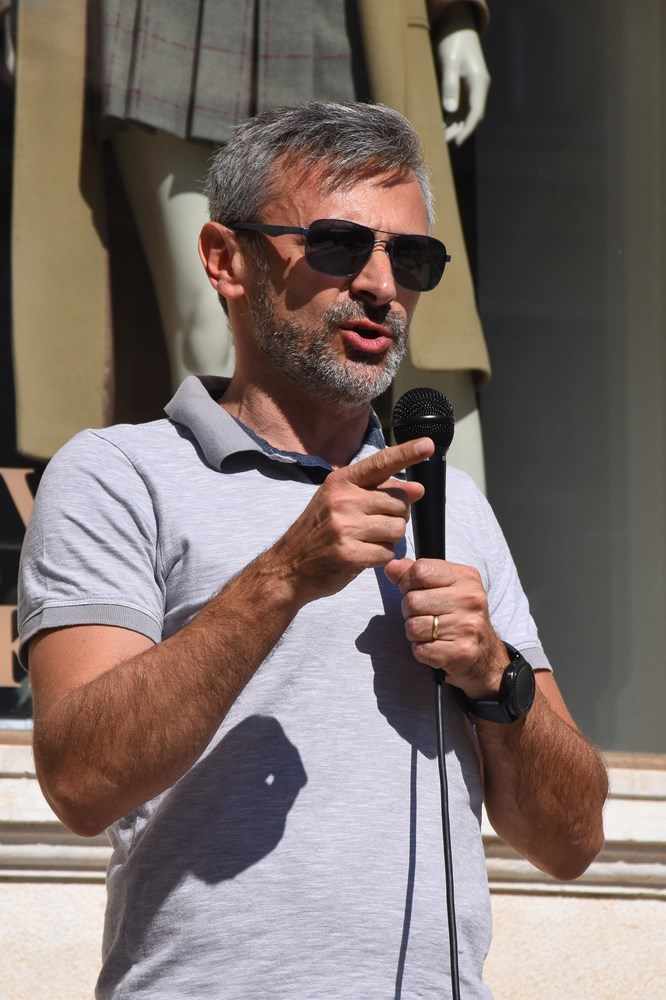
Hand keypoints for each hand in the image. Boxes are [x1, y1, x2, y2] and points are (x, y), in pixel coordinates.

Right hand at [273, 439, 432, 603]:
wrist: (288, 566)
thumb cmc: (320, 532)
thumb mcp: (342, 502)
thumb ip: (379, 492)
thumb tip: (418, 488)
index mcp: (341, 482)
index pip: (380, 463)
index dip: (407, 453)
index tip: (428, 444)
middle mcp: (342, 500)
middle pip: (400, 502)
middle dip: (396, 516)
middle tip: (374, 525)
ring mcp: (344, 527)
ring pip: (397, 528)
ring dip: (389, 539)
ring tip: (366, 541)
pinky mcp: (349, 554)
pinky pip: (388, 553)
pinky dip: (381, 557)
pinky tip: (362, 556)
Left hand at [384, 556, 505, 695]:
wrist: (484, 653)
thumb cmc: (459, 615)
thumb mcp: (444, 586)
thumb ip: (416, 573)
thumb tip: (392, 566)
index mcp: (466, 577)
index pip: (420, 570)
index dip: (407, 582)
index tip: (414, 590)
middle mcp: (470, 600)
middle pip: (412, 600)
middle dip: (409, 611)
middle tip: (425, 615)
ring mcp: (467, 627)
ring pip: (413, 627)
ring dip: (415, 632)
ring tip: (431, 631)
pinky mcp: (461, 652)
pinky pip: (420, 649)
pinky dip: (422, 650)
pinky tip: (436, 646)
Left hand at [436, 29, 489, 145]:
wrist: (457, 26)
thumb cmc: (453, 41)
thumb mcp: (450, 62)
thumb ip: (450, 86)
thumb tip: (450, 110)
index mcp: (479, 82)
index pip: (476, 112)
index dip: (468, 129)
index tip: (457, 142)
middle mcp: (478, 88)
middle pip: (471, 116)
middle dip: (458, 131)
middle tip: (442, 142)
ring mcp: (471, 89)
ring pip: (465, 114)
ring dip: (453, 126)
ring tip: (438, 136)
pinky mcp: (463, 88)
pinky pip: (459, 107)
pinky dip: (450, 118)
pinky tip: (438, 124)